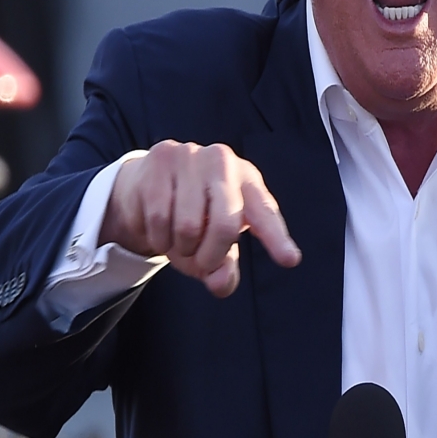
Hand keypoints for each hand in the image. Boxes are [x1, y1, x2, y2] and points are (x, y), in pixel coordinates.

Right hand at [98, 141, 300, 297]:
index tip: (290, 260)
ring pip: (187, 227)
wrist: (146, 184)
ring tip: (178, 240)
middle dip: (210, 257)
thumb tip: (220, 282)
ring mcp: (193, 155)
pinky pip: (158, 218)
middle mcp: (225, 162)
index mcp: (248, 181)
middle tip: (201, 263)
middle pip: (225, 226)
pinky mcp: (161, 157)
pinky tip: (159, 229)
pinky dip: (157, 238)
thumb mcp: (214, 242)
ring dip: (179, 249)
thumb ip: (224, 268)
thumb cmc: (192, 216)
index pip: (265, 213)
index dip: (277, 239)